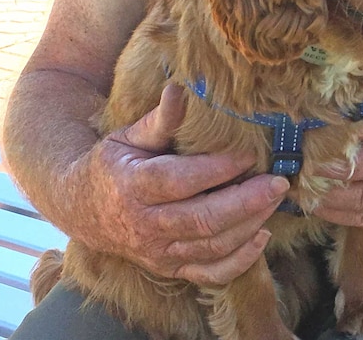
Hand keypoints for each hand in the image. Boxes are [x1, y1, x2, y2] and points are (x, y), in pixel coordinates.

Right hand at [69, 85, 288, 285]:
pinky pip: (210, 273)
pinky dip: (240, 260)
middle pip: (203, 219)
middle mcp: (147, 225)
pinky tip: (262, 235)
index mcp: (135, 186)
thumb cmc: (114, 165)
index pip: (181, 180)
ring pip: (212, 246)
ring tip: (275, 199)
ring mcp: (160, 252)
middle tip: (278, 182)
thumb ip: (160, 119)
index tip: (250, 152)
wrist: (83, 211)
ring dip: (250, 224)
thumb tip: (179, 89)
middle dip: (247, 201)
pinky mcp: (171, 268)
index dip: (218, 168)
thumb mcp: (128, 137)